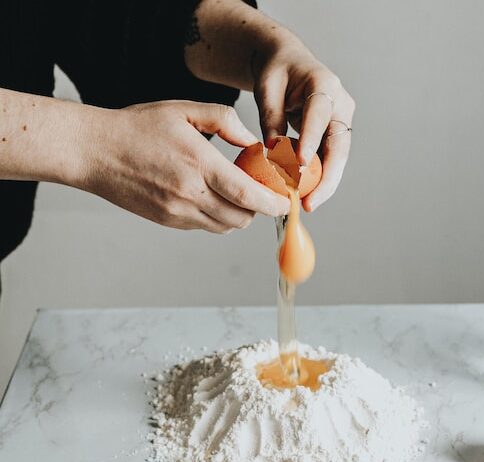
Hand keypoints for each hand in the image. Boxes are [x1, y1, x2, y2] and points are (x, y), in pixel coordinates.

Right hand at [77, 101, 289, 232]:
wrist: (94, 152)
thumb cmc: (138, 126)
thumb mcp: (184, 110)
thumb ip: (225, 122)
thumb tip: (253, 143)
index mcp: (199, 164)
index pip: (248, 195)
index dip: (274, 204)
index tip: (286, 201)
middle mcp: (190, 194)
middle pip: (242, 218)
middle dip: (259, 209)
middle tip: (262, 192)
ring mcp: (177, 212)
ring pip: (225, 227)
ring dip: (239, 215)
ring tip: (237, 193)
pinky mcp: (168, 221)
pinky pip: (205, 227)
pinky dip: (217, 217)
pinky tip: (212, 196)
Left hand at [252, 46, 355, 211]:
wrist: (288, 62)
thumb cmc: (276, 71)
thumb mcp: (266, 88)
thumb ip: (271, 118)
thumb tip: (274, 154)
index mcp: (324, 84)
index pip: (319, 115)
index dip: (311, 140)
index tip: (300, 165)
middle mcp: (340, 104)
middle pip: (339, 146)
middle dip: (326, 177)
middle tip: (310, 201)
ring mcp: (341, 121)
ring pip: (338, 158)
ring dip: (325, 184)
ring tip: (307, 204)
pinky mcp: (335, 134)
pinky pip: (330, 159)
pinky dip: (319, 177)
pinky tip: (307, 195)